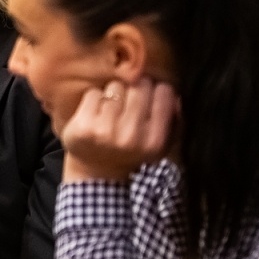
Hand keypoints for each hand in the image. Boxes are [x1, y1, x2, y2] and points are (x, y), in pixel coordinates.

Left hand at [60, 78, 177, 183]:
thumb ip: (174, 121)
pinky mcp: (83, 126)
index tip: (150, 96)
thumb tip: (175, 95)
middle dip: (135, 89)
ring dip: (114, 94)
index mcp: (154, 140)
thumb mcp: (161, 145)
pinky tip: (96, 114)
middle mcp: (131, 136)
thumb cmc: (132, 152)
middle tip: (129, 102)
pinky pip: (93, 93)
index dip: (156, 90)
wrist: (97, 173)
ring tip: (113, 111)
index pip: (164, 92)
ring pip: (115, 87)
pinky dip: (95, 99)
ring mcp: (105, 131)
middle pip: (139, 86)